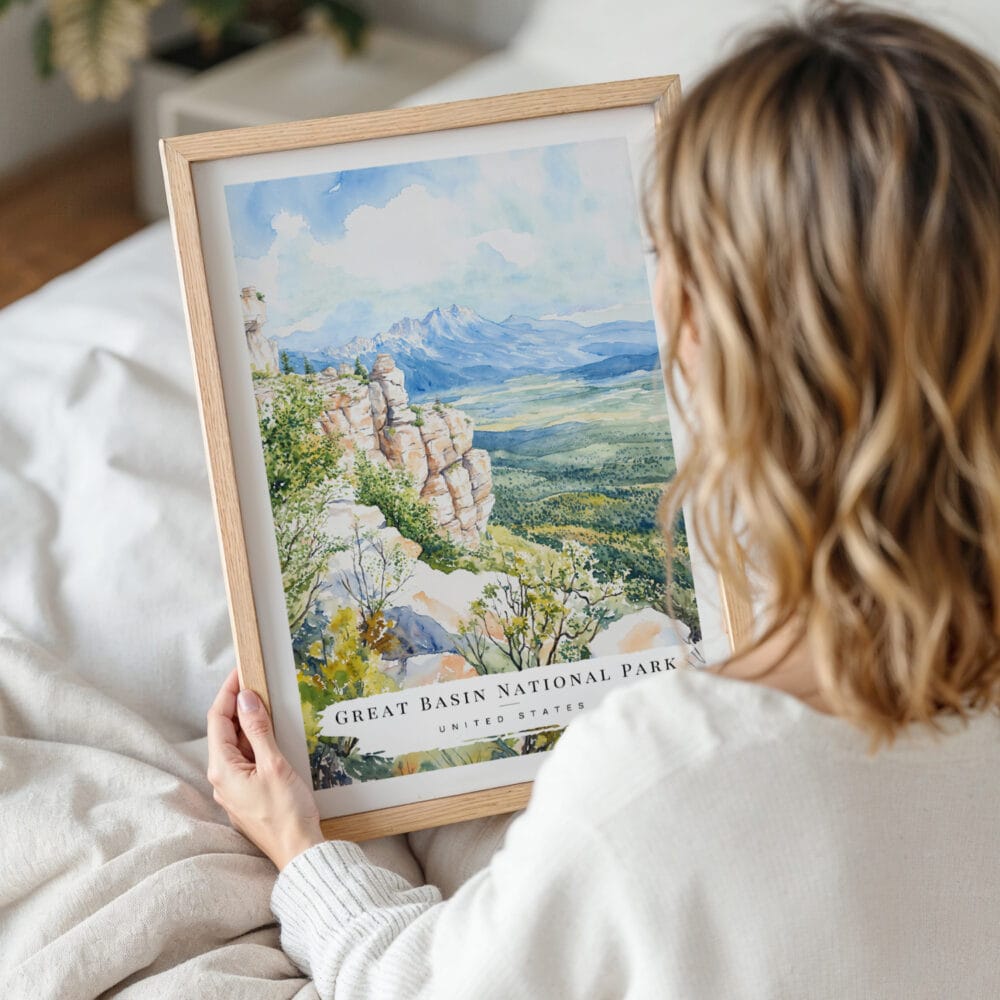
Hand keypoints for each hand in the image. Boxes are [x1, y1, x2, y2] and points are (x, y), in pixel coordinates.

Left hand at [207, 667, 324, 869]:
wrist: (298, 852)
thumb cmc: (287, 812)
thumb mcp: (274, 764)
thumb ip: (258, 729)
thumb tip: (246, 698)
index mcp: (222, 769)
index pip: (218, 719)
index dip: (228, 692)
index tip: (241, 672)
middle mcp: (222, 779)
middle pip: (223, 731)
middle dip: (237, 705)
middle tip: (256, 682)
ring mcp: (233, 789)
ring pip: (235, 746)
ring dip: (247, 723)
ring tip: (265, 702)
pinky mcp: (247, 795)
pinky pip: (245, 760)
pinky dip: (255, 741)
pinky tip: (270, 735)